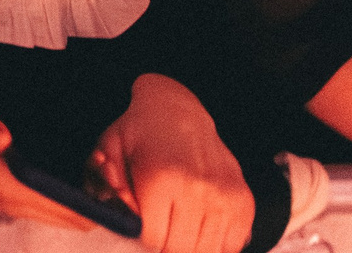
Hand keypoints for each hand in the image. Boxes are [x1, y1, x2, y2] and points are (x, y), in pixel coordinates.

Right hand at [0, 81, 95, 232]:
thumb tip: (1, 138)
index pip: (53, 206)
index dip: (86, 203)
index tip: (110, 191)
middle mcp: (6, 196)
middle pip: (62, 216)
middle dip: (91, 203)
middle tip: (113, 180)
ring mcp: (8, 195)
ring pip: (57, 213)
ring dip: (82, 201)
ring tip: (101, 177)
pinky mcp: (10, 189)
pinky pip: (48, 203)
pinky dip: (68, 196)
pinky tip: (80, 177)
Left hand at [89, 76, 253, 252]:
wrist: (178, 112)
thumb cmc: (139, 135)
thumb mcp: (109, 152)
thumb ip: (108, 189)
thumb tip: (119, 221)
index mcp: (160, 179)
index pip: (152, 240)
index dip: (142, 237)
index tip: (141, 226)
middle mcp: (196, 189)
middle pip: (179, 249)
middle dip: (164, 245)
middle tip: (159, 228)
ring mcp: (224, 197)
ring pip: (206, 250)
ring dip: (189, 245)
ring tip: (178, 227)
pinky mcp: (243, 202)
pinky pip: (232, 245)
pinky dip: (215, 245)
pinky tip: (200, 228)